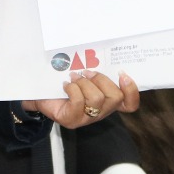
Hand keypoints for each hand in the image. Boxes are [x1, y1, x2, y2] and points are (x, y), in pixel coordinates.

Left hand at [22, 71, 139, 128]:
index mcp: (108, 101)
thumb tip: (102, 52)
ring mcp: (87, 119)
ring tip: (74, 77)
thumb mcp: (84, 74)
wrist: (41, 94)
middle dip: (101, 79)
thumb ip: (96, 69)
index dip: (131, 91)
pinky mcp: (72, 121)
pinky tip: (66, 85)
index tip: (122, 74)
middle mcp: (101, 112)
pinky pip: (79, 102)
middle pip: (115, 97)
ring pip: (97, 99)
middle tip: (87, 72)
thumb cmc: (66, 82)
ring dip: (84, 83)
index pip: (129, 104)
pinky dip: (72, 89)